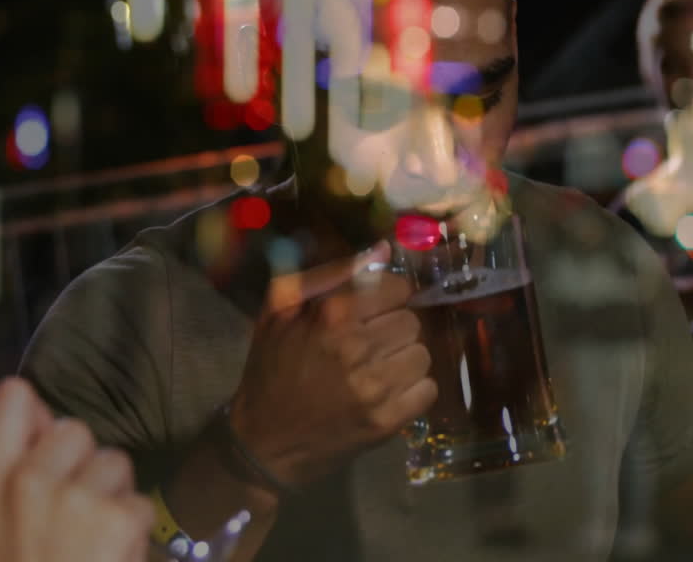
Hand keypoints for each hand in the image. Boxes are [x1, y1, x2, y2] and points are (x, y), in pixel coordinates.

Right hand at [0, 377, 153, 561]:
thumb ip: (4, 465)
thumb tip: (22, 402)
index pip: (11, 404)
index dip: (32, 411)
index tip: (39, 432)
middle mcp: (28, 482)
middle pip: (76, 430)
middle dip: (82, 463)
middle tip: (71, 511)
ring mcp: (76, 498)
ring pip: (115, 462)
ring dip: (112, 494)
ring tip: (92, 537)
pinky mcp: (119, 517)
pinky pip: (138, 501)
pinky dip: (133, 530)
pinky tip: (111, 556)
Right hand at [228, 241, 436, 489]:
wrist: (264, 443)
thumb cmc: (272, 368)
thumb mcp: (281, 309)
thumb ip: (333, 273)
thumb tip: (384, 249)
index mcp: (332, 316)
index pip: (398, 288)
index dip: (388, 296)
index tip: (375, 309)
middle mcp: (357, 349)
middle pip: (412, 321)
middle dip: (394, 328)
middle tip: (372, 342)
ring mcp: (375, 388)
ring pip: (422, 355)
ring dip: (404, 359)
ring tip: (378, 368)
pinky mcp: (387, 421)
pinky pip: (427, 390)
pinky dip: (412, 390)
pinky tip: (387, 392)